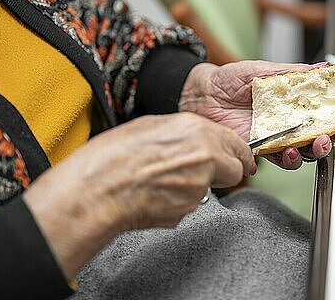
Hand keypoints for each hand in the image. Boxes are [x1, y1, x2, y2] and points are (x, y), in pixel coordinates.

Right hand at [23, 113, 252, 278]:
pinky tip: (156, 195)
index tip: (234, 159)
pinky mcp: (188, 208)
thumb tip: (194, 139)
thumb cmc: (114, 155)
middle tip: (205, 173)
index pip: (236, 144)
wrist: (98, 189)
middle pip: (236, 169)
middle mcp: (205, 155)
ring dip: (195, 187)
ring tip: (162, 182)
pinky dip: (178, 202)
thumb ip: (182, 132)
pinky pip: (190, 204)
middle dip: (224, 172)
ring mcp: (199, 184)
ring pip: (210, 188)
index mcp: (196, 129)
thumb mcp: (150, 126)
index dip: (234, 153)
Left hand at [179, 61, 334, 169]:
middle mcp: (289, 123)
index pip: (330, 111)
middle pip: (323, 136)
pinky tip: (277, 154)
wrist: (202, 92)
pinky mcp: (256, 150)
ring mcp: (274, 138)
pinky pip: (272, 161)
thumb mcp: (266, 70)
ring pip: (303, 152)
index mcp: (296, 103)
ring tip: (312, 144)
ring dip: (313, 152)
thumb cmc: (232, 78)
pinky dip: (278, 160)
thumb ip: (296, 74)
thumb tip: (327, 68)